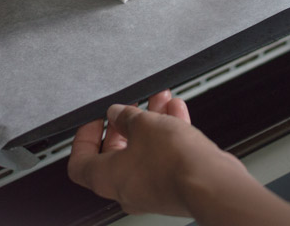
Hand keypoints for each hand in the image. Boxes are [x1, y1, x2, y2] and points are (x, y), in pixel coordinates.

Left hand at [67, 90, 241, 215]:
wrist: (210, 183)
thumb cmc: (173, 163)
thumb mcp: (142, 124)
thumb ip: (126, 116)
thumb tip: (119, 114)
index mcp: (105, 178)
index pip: (79, 162)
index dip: (84, 138)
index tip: (95, 121)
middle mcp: (125, 188)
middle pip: (115, 153)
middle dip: (125, 123)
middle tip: (131, 107)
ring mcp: (150, 189)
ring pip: (144, 150)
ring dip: (151, 123)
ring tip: (160, 101)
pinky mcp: (172, 186)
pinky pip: (164, 156)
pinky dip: (168, 133)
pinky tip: (176, 112)